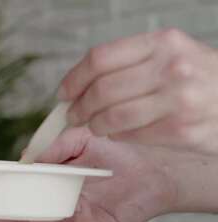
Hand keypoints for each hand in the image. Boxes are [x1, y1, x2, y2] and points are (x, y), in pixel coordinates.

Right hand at [0, 128, 177, 221]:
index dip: (11, 201)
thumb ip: (57, 146)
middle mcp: (65, 205)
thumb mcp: (81, 138)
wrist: (153, 166)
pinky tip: (73, 217)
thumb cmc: (115, 152)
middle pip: (35, 218)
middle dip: (17, 220)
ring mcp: (83, 218)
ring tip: (34, 217)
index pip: (28, 197)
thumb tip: (30, 158)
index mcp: (56, 187)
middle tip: (0, 217)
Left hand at [62, 29, 217, 154]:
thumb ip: (131, 64)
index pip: (100, 58)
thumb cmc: (201, 79)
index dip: (74, 78)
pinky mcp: (182, 130)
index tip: (63, 92)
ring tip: (94, 126)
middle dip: (79, 107)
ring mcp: (179, 100)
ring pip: (112, 116)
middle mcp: (171, 68)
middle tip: (73, 115)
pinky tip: (118, 133)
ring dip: (94, 124)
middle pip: (101, 90)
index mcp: (163, 43)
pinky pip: (131, 135)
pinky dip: (117, 136)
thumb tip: (80, 85)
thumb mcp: (172, 55)